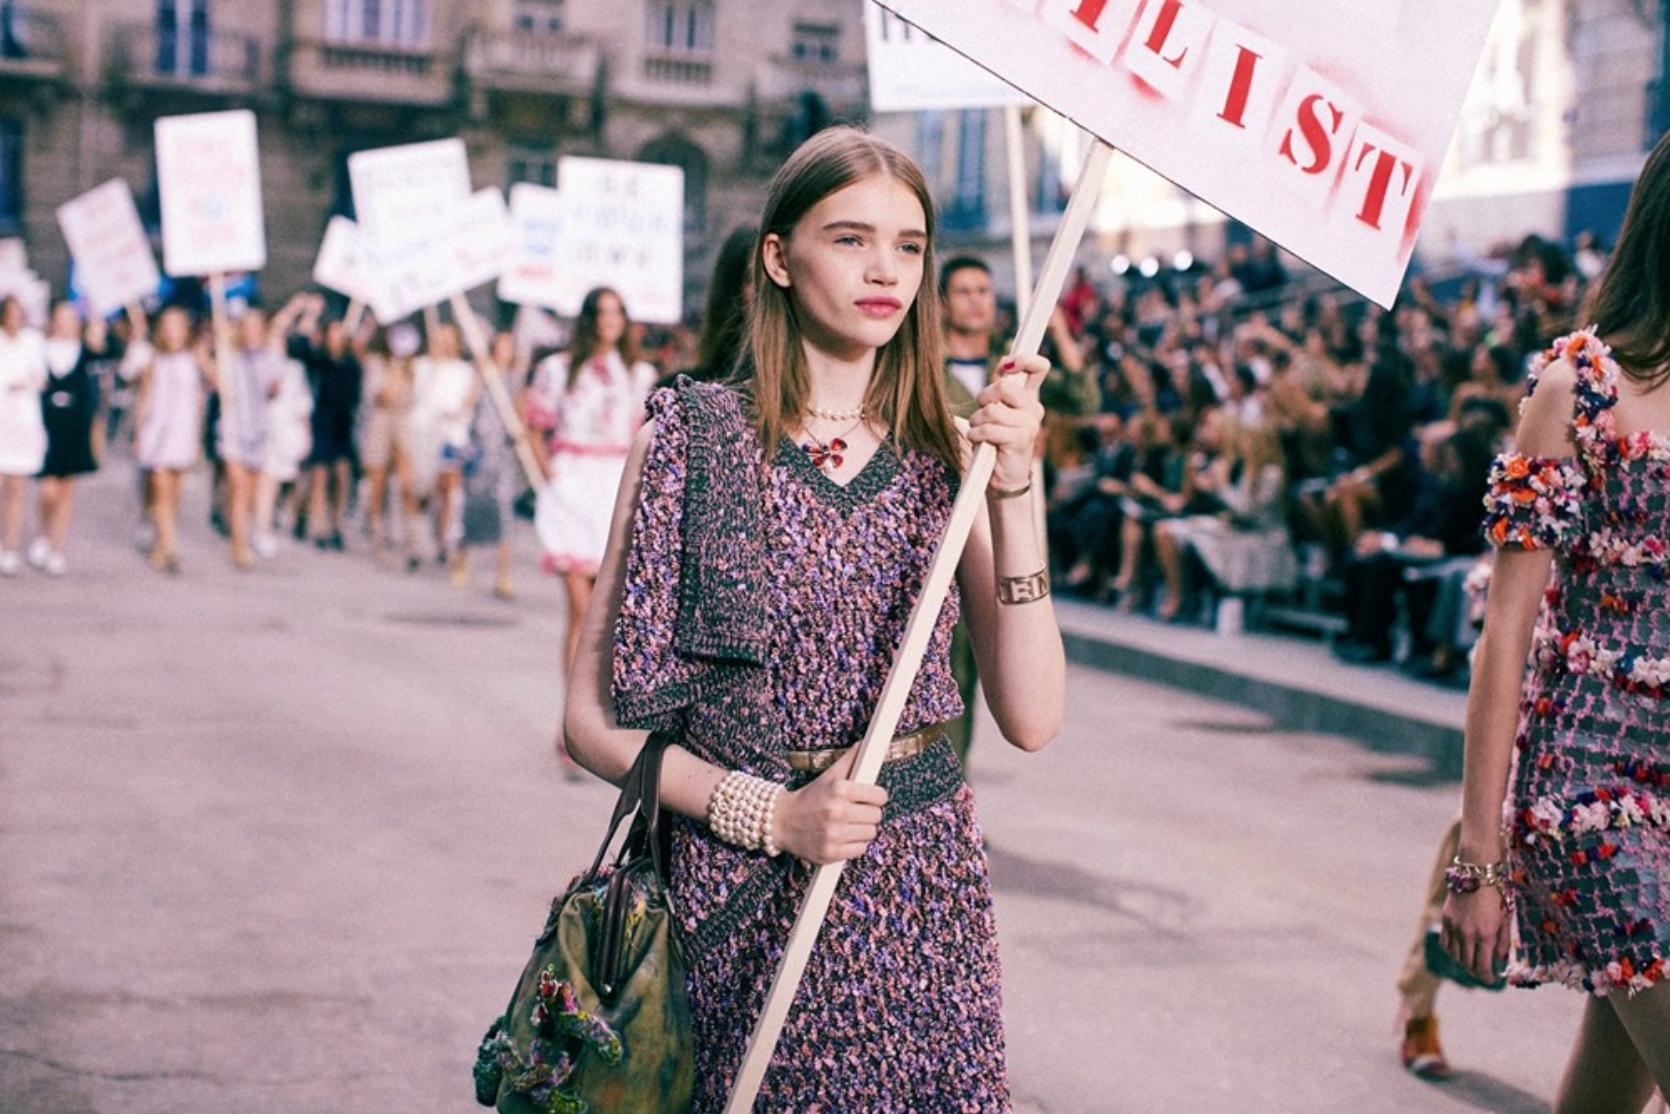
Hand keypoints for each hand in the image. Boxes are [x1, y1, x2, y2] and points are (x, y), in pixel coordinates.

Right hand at [770, 747, 887, 865]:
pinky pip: (860, 850)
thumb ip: (850, 760)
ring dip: (862, 830)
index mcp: (839, 789)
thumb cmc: (810, 797)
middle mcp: (837, 812)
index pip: (879, 796)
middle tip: (856, 811)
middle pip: (876, 816)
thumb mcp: (828, 776)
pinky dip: (853, 846)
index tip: (870, 798)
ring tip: (847, 825)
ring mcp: (833, 834)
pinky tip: (842, 838)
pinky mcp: (830, 853)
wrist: (781, 822)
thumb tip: (865, 744)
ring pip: (870, 834)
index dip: (876, 797)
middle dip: (868, 813)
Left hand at [967, 353, 1048, 491]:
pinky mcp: (1021, 439)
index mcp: (1028, 398)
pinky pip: (990, 429)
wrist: (1003, 478)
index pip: (1038, 368)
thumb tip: (1004, 361)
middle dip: (984, 398)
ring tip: (981, 433)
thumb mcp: (996, 410)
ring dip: (977, 422)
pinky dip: (977, 435)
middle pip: (1003, 387)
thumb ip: (1000, 387)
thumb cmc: (995, 442)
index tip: (1008, 365)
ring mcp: (1029, 424)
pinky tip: (981, 443)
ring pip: (992, 410)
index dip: (1024, 359)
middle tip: (982, 413)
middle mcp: (1033, 409)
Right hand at [1440, 887, 1510, 985]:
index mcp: (1486, 934)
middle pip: (1468, 964)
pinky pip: (1446, 943)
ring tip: (1473, 961)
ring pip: (1455, 956)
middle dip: (1477, 972)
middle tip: (1484, 972)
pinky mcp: (1446, 920)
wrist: (1477, 872)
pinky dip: (1452, 951)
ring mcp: (1454, 927)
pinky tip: (1460, 950)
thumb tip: (1500, 961)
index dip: (1487, 978)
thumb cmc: (1497, 894)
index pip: (1482, 967)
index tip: (1492, 980)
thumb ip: (1502, 942)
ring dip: (1464, 963)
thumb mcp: (1505, 918)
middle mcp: (1468, 933)